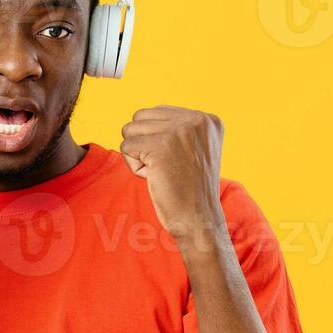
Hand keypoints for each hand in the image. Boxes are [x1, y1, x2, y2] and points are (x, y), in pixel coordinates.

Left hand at [119, 105, 225, 246]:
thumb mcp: (193, 149)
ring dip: (138, 155)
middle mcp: (196, 119)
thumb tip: (140, 118)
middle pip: (140, 118)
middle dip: (144, 145)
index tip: (179, 162)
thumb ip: (175, 129)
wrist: (199, 219)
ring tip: (162, 172)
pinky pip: (126, 147)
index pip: (157, 113)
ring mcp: (179, 130)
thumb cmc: (190, 189)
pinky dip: (134, 167)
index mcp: (207, 119)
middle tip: (168, 168)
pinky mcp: (160, 145)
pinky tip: (155, 177)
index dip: (157, 141)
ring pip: (130, 130)